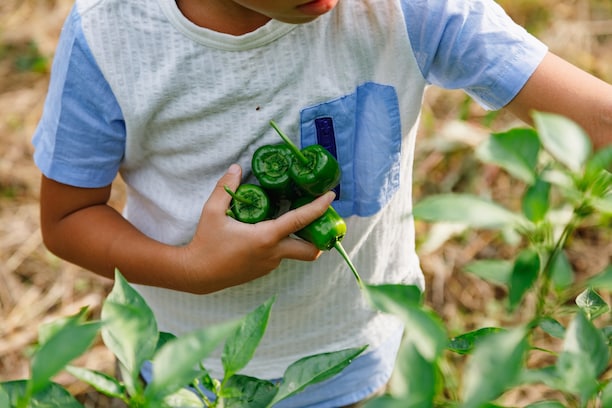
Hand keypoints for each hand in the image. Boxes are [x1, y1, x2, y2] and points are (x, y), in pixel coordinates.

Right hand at [180, 164, 335, 292]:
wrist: (197, 274)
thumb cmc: (206, 242)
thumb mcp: (212, 212)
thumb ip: (225, 188)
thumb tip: (236, 168)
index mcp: (266, 237)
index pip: (300, 220)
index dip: (318, 207)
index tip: (331, 196)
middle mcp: (273, 254)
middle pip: (310, 251)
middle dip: (321, 238)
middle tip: (319, 222)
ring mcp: (269, 265)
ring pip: (293, 253)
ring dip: (297, 240)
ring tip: (291, 221)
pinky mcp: (263, 271)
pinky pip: (279, 256)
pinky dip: (280, 245)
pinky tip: (267, 233)